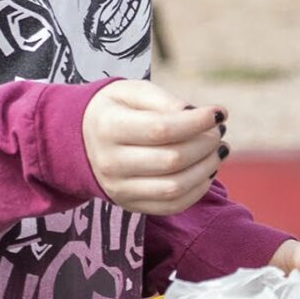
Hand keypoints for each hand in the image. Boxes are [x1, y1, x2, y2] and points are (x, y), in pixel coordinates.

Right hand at [83, 81, 226, 216]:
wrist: (78, 140)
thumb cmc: (114, 109)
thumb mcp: (131, 91)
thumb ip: (163, 100)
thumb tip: (196, 115)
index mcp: (109, 127)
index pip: (161, 129)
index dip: (197, 122)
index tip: (220, 113)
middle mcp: (111, 162)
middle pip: (171, 160)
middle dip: (205, 145)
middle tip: (218, 132)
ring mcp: (119, 188)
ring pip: (174, 188)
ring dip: (206, 169)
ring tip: (218, 150)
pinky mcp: (129, 204)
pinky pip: (170, 206)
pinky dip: (196, 191)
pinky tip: (206, 171)